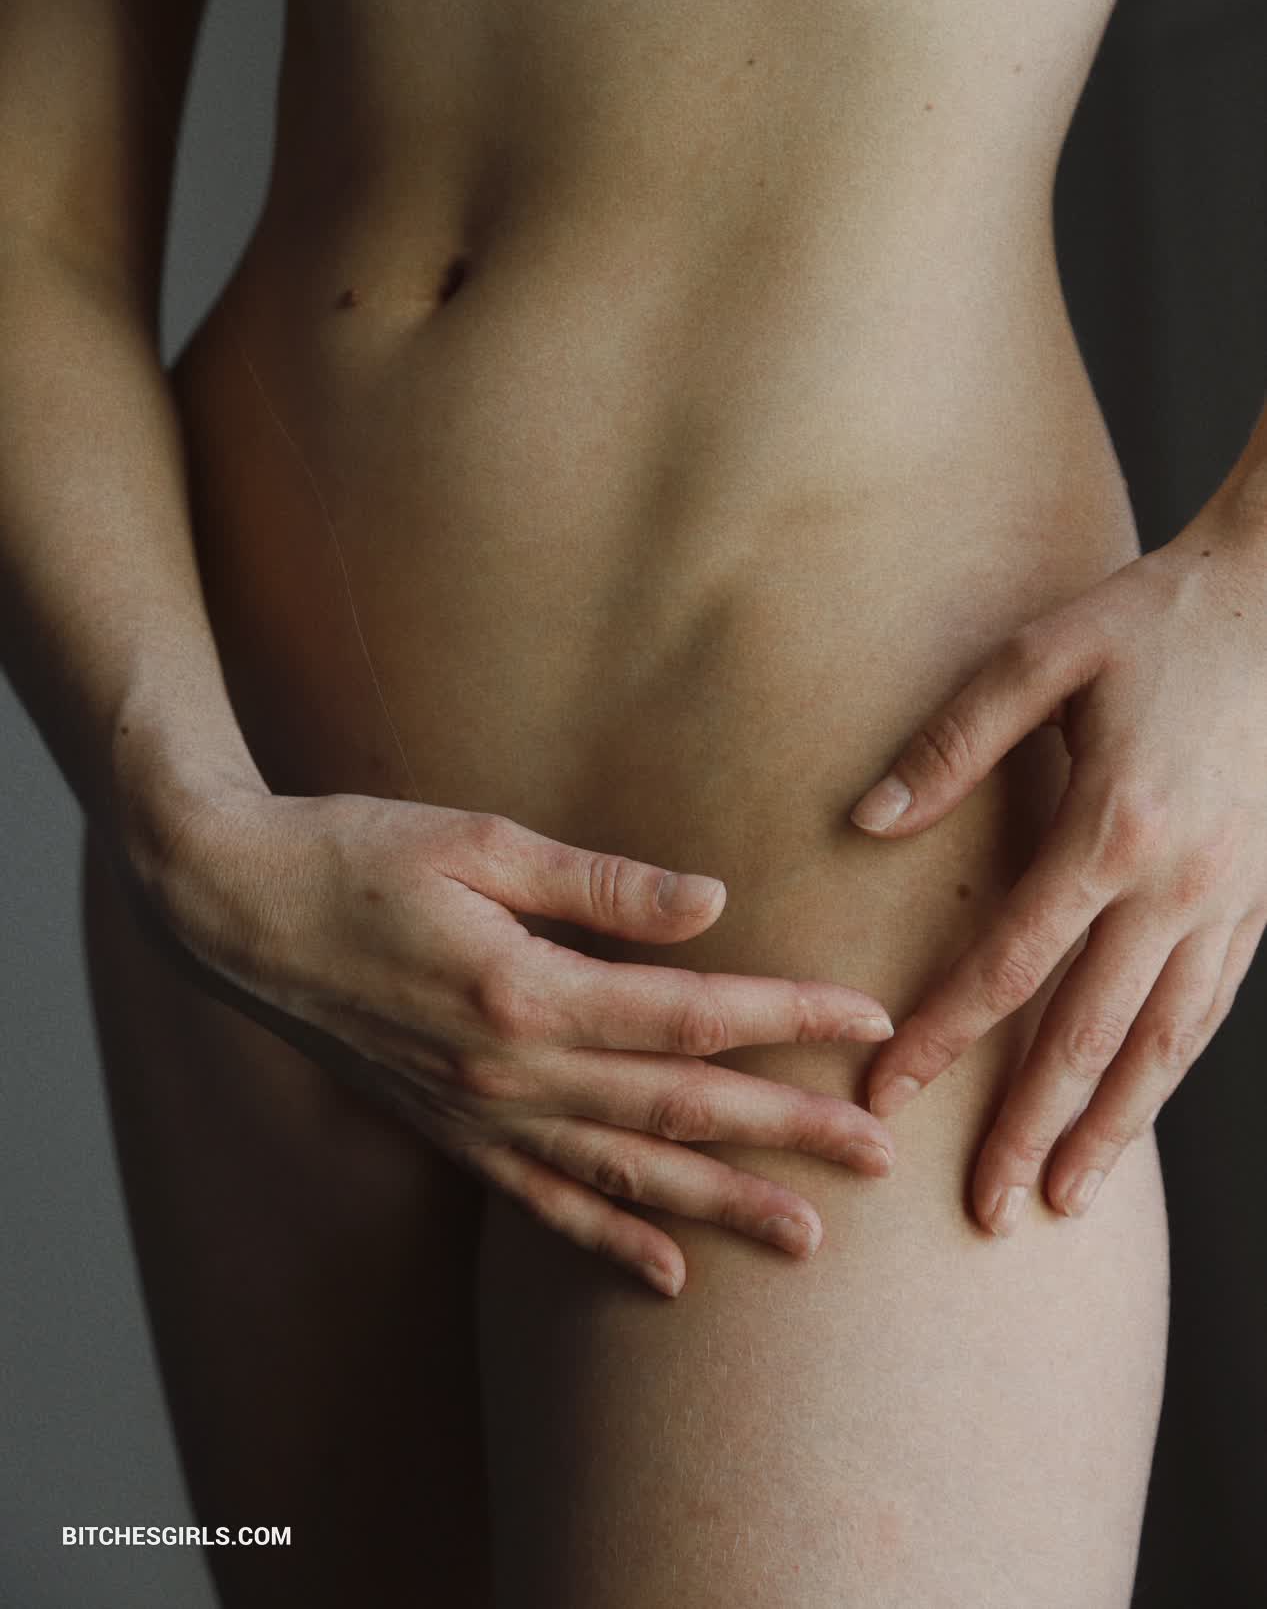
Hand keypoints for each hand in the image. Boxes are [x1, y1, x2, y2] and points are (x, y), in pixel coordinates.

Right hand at [139, 787, 897, 1296]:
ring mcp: (476, 1116)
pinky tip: (666, 1273)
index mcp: (527, 988)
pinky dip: (606, 1239)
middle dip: (787, 1130)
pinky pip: (539, 1201)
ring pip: (622, 1174)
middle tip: (880, 1154)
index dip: (790, 1015)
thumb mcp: (480, 842)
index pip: (692, 1012)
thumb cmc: (357, 852)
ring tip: (808, 1240)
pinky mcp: (447, 1133)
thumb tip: (713, 903)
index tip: (871, 1018)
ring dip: (720, 1206)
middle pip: (677, 1108)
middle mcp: (509, 1072)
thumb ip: (601, 884)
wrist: (234, 908)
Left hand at [848, 514, 1266, 1236]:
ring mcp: (1233, 898)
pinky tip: (1137, 1107)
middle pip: (1088, 1034)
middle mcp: (1177, 883)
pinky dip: (1170, 1070)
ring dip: (1112, 1127)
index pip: (1006, 966)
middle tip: (986, 1210)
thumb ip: (951, 743)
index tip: (889, 1095)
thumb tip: (868, 818)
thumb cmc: (1154, 617)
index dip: (943, 1038)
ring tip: (1065, 1198)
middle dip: (1030, 1128)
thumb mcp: (1040, 656)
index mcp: (1110, 827)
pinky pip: (1212, 1006)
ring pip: (1165, 1043)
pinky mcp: (1265, 898)